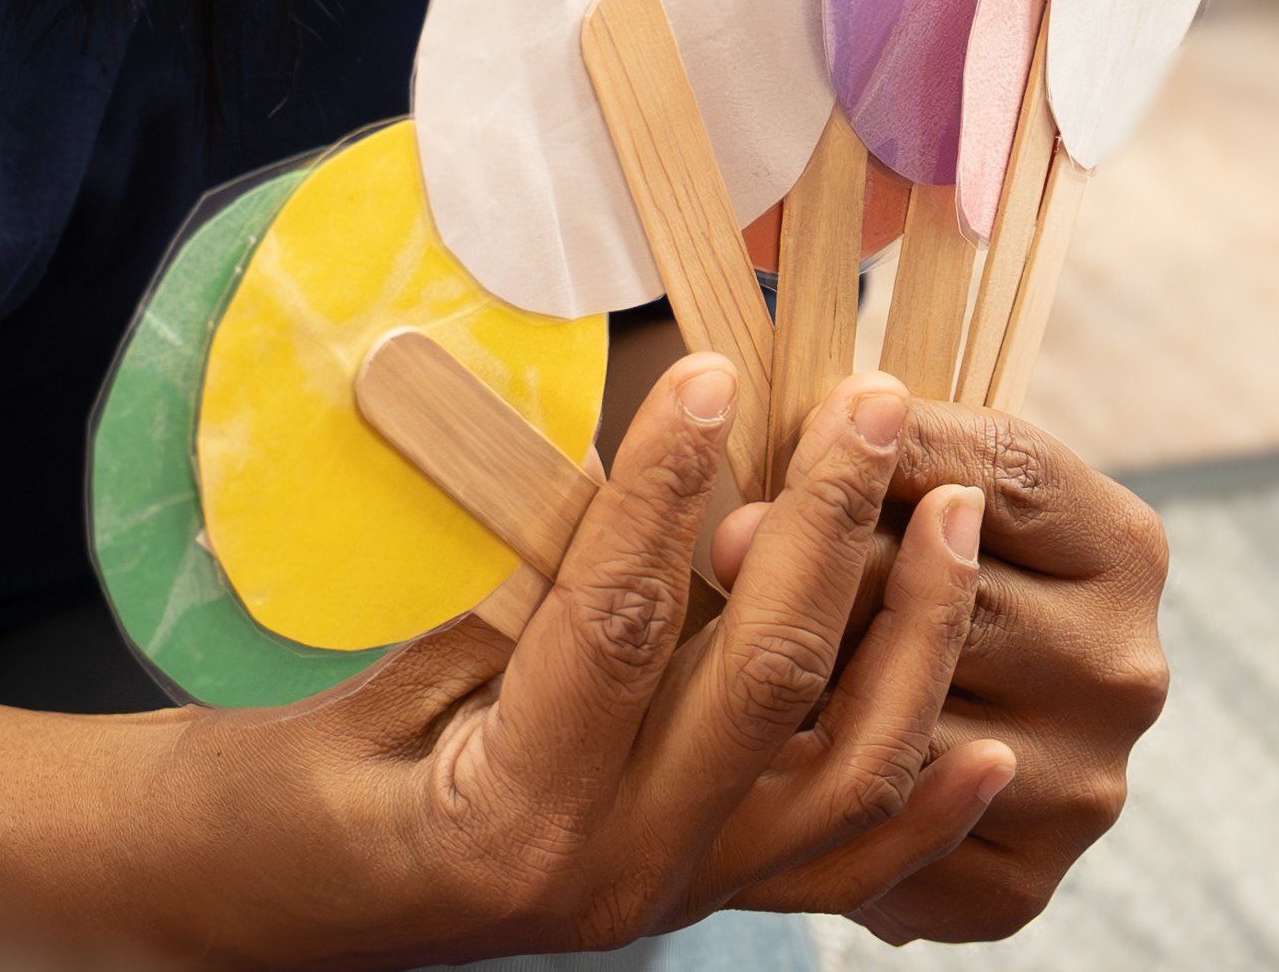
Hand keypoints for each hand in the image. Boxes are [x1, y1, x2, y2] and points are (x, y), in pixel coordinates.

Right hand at [187, 362, 1007, 962]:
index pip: (619, 623)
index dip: (668, 488)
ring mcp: (681, 891)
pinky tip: (990, 746)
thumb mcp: (380, 674)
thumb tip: (628, 450)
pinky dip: (926, 808)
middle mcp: (617, 871)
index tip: (714, 370)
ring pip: (842, 767)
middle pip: (763, 680)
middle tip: (867, 401)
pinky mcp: (716, 897)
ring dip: (915, 633)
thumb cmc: (314, 778)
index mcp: (515, 811)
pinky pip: (848, 861)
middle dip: (832, 527)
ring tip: (955, 511)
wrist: (288, 909)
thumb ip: (509, 589)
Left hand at [705, 399, 1169, 940]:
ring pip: (910, 724)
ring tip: (727, 652)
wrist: (951, 708)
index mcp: (1128, 551)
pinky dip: (816, 797)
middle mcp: (1123, 673)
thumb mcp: (924, 493)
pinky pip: (888, 838)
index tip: (792, 431)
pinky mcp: (1018, 885)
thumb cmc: (919, 560)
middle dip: (828, 566)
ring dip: (807, 687)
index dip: (892, 449)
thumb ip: (867, 477)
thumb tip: (736, 532)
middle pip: (957, 601)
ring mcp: (1081, 787)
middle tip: (719, 545)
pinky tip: (763, 756)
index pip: (1008, 476)